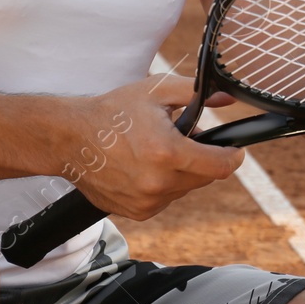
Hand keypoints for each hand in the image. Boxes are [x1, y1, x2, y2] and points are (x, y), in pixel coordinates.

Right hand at [59, 75, 242, 221]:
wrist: (70, 139)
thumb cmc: (112, 112)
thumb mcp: (156, 91)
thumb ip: (196, 92)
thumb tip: (227, 97)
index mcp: (168, 153)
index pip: (221, 166)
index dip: (233, 155)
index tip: (233, 148)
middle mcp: (159, 183)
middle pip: (205, 177)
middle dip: (202, 157)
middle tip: (182, 137)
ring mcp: (147, 202)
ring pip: (185, 188)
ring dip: (182, 171)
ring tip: (159, 149)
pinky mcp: (137, 212)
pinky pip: (166, 199)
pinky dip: (164, 184)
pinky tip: (145, 166)